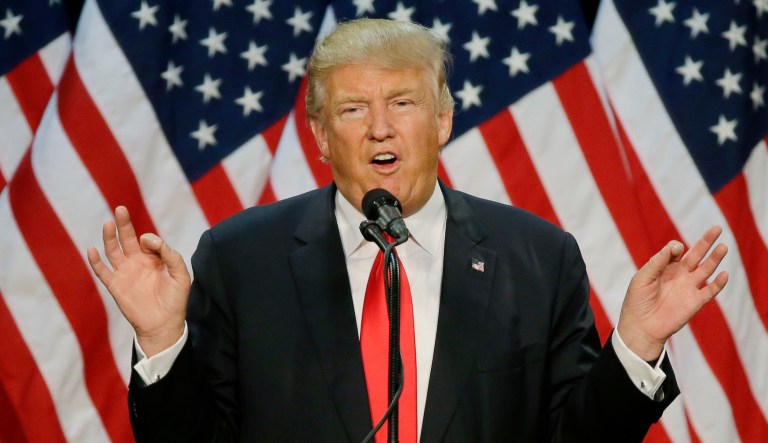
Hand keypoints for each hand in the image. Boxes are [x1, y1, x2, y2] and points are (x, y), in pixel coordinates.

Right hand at [87, 206, 190, 356]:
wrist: (164, 324)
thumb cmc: (175, 300)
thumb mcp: (180, 275)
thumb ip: (171, 255)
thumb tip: (148, 240)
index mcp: (154, 259)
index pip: (147, 241)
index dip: (150, 239)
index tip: (152, 244)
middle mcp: (137, 263)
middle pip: (127, 239)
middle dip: (123, 224)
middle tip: (121, 209)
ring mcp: (125, 273)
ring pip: (113, 251)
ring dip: (109, 237)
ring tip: (108, 223)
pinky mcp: (115, 285)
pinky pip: (102, 271)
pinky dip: (95, 261)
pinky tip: (91, 250)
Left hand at [617, 225, 728, 361]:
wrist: (640, 327)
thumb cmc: (637, 301)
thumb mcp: (642, 277)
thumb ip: (658, 261)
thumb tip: (677, 245)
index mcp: (664, 268)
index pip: (676, 251)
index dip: (676, 247)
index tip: (676, 249)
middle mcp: (679, 276)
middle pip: (696, 255)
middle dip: (706, 242)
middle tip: (717, 228)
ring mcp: (688, 288)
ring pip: (706, 270)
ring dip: (715, 258)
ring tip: (723, 246)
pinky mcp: (695, 302)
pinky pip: (710, 291)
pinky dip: (718, 284)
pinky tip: (724, 274)